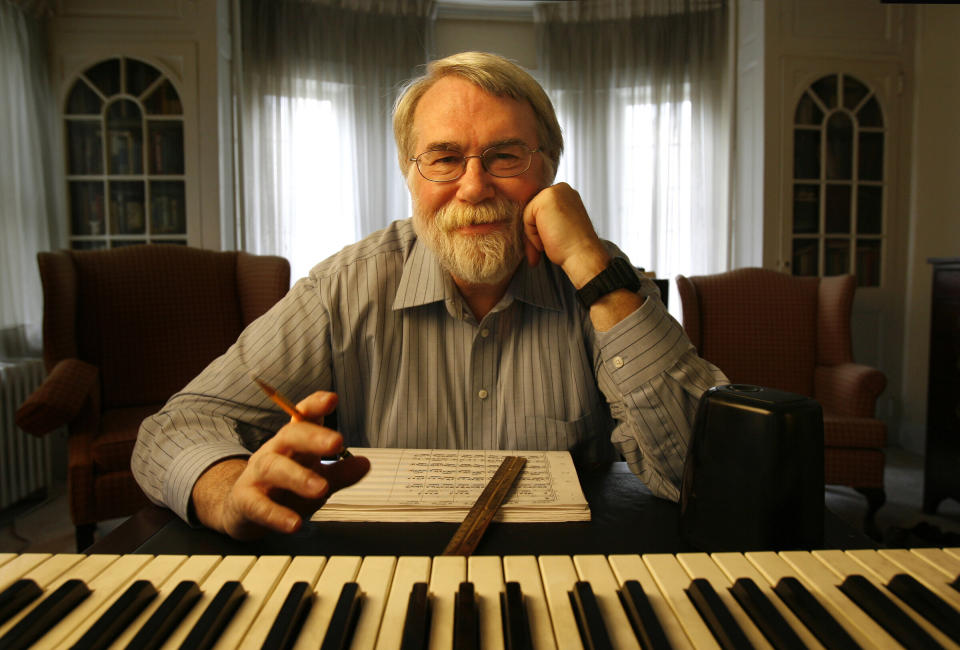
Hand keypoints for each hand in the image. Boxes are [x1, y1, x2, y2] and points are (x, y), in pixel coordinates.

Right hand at [192, 391, 369, 539]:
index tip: (331, 400)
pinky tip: (294, 524)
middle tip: (337, 442)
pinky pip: (258, 505)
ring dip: (298, 477)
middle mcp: (274, 452)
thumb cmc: (286, 488)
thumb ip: (340, 473)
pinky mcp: (245, 501)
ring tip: (321, 488)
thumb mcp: (317, 478)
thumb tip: (365, 464)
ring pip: (273, 468)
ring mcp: (257, 475)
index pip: (303, 417)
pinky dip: (276, 515)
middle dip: (313, 437)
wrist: (243, 509)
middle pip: (290, 436)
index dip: (315, 405)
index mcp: (294, 442)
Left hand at [522, 183, 610, 287]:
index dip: (542, 229)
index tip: (551, 240)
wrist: (582, 254)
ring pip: (529, 215)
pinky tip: (549, 239)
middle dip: (536, 232)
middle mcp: (561, 189)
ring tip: (550, 242)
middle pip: (533, 211)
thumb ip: (548, 216)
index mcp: (566, 194)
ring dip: (535, 235)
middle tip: (545, 246)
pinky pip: (526, 220)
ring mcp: (553, 191)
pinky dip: (533, 235)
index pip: (540, 209)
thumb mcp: (560, 224)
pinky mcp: (544, 199)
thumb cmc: (573, 246)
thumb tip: (530, 221)